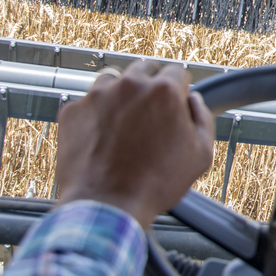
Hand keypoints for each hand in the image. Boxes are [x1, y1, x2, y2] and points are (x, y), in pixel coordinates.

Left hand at [56, 61, 214, 228]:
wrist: (107, 206)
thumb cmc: (155, 184)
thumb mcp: (201, 155)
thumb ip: (203, 119)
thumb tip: (193, 101)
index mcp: (164, 91)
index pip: (177, 72)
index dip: (178, 91)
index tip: (174, 104)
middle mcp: (130, 85)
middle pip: (144, 69)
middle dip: (149, 86)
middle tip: (149, 113)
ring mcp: (97, 96)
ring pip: (113, 81)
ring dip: (121, 96)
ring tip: (124, 125)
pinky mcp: (72, 110)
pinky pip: (87, 103)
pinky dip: (95, 115)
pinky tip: (102, 137)